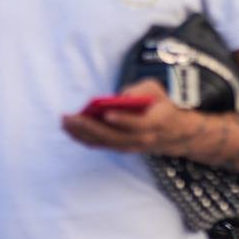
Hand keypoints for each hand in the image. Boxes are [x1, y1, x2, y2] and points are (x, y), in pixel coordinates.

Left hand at [61, 79, 197, 154]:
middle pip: (115, 137)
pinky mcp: (122, 148)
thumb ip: (140, 90)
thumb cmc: (161, 104)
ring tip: (65, 122)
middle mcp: (143, 139)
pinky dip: (84, 138)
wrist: (174, 131)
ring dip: (83, 134)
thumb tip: (119, 97)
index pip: (139, 125)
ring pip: (105, 143)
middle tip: (72, 118)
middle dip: (91, 127)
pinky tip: (69, 129)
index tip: (107, 114)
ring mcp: (132, 147)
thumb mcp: (157, 90)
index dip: (123, 120)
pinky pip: (101, 145)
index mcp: (156, 123)